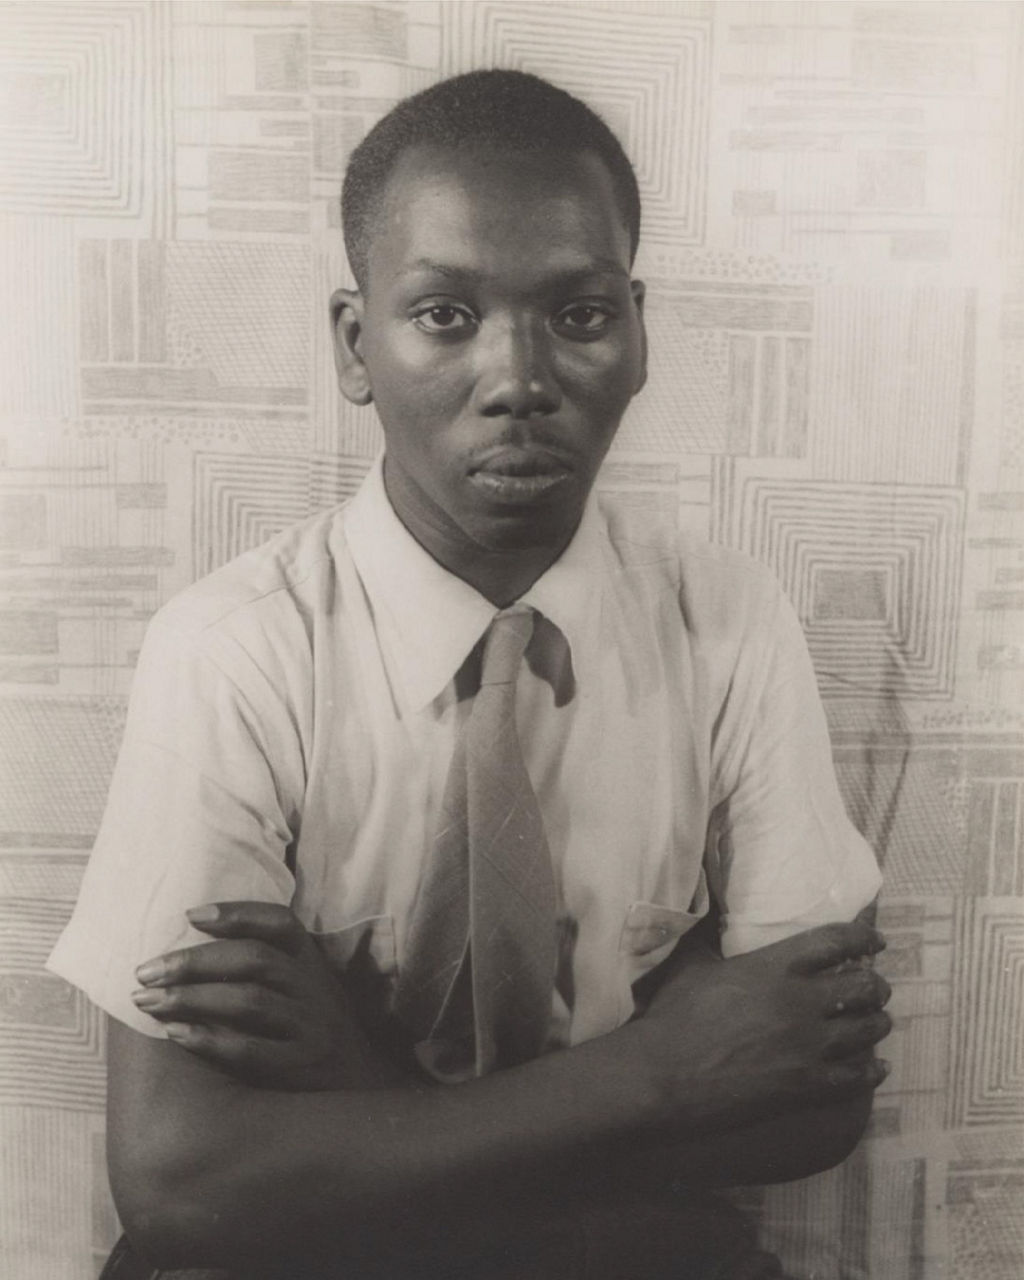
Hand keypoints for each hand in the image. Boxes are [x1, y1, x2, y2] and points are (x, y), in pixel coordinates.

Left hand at [131, 901, 403, 1089]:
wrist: (360, 1085)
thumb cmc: (314, 1027)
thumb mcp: (305, 985)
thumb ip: (268, 963)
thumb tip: (194, 937)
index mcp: (311, 962)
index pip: (280, 923)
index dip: (237, 914)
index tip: (190, 915)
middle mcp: (313, 989)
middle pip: (255, 960)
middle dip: (195, 961)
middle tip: (146, 970)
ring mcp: (310, 1027)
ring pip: (250, 1001)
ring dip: (193, 998)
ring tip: (147, 1000)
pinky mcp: (300, 1067)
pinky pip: (251, 1050)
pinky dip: (210, 1040)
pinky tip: (175, 1034)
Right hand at [638, 919, 891, 1131]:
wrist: (665, 1075)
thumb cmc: (674, 1016)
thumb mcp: (693, 963)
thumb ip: (709, 935)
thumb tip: (704, 904)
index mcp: (776, 966)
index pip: (836, 941)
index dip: (864, 937)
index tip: (876, 940)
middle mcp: (802, 1002)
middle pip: (864, 985)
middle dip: (876, 985)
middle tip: (875, 987)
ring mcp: (808, 1046)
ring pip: (868, 1029)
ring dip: (877, 1023)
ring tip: (876, 1022)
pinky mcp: (807, 1086)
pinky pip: (858, 1076)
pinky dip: (872, 1070)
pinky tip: (876, 1067)